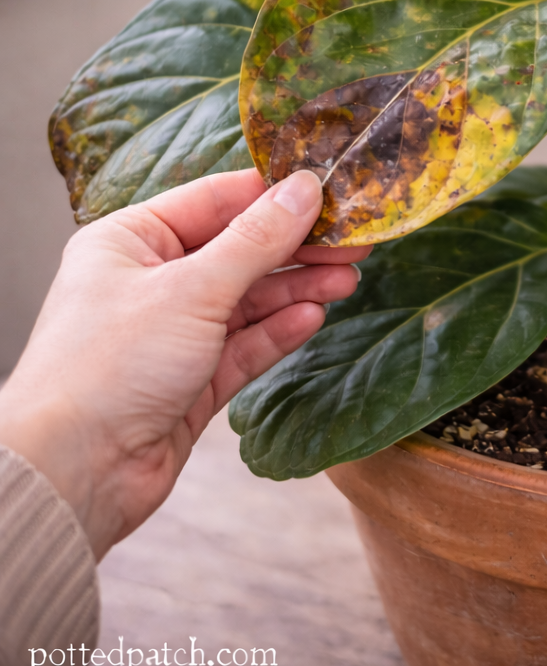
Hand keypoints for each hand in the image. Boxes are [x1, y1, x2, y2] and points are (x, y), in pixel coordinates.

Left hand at [0, 170, 368, 558]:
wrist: (75, 475)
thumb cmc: (107, 369)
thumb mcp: (191, 290)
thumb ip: (256, 241)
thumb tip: (303, 190)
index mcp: (131, 241)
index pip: (215, 201)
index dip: (273, 196)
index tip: (329, 192)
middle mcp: (151, 281)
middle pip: (239, 250)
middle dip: (296, 248)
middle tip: (352, 243)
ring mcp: (174, 331)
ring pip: (249, 299)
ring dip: (297, 289)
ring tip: (345, 280)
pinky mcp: (193, 378)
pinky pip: (246, 344)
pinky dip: (279, 330)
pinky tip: (312, 317)